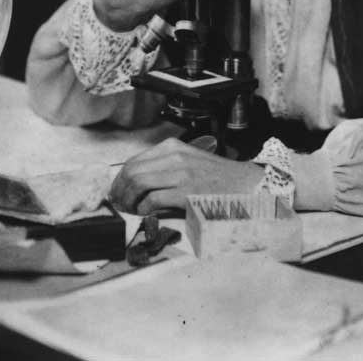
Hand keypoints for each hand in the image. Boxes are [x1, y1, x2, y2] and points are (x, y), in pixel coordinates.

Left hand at [109, 138, 264, 213]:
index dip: (119, 179)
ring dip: (128, 200)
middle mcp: (174, 156)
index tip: (116, 192)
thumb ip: (164, 167)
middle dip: (119, 190)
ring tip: (130, 210)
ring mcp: (181, 173)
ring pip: (138, 183)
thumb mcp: (189, 162)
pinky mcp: (186, 192)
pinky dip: (144, 209)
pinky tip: (146, 214)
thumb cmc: (217, 179)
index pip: (133, 161)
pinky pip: (153, 200)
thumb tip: (135, 183)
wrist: (246, 186)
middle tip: (118, 204)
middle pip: (131, 171)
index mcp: (172, 147)